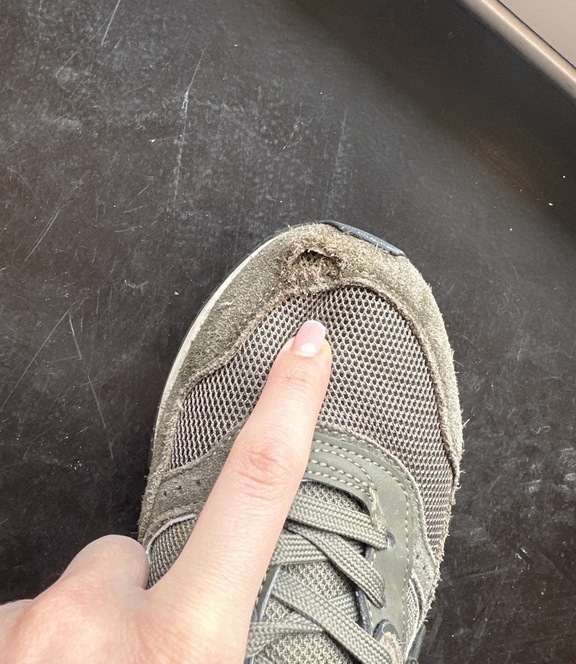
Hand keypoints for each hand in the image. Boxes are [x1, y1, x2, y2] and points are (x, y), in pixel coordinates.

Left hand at [0, 321, 331, 663]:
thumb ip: (215, 637)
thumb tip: (211, 616)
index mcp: (187, 645)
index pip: (255, 487)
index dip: (288, 402)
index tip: (307, 345)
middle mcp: (99, 628)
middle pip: (123, 553)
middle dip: (130, 589)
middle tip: (134, 659)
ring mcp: (27, 631)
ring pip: (69, 596)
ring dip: (78, 638)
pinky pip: (19, 623)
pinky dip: (34, 653)